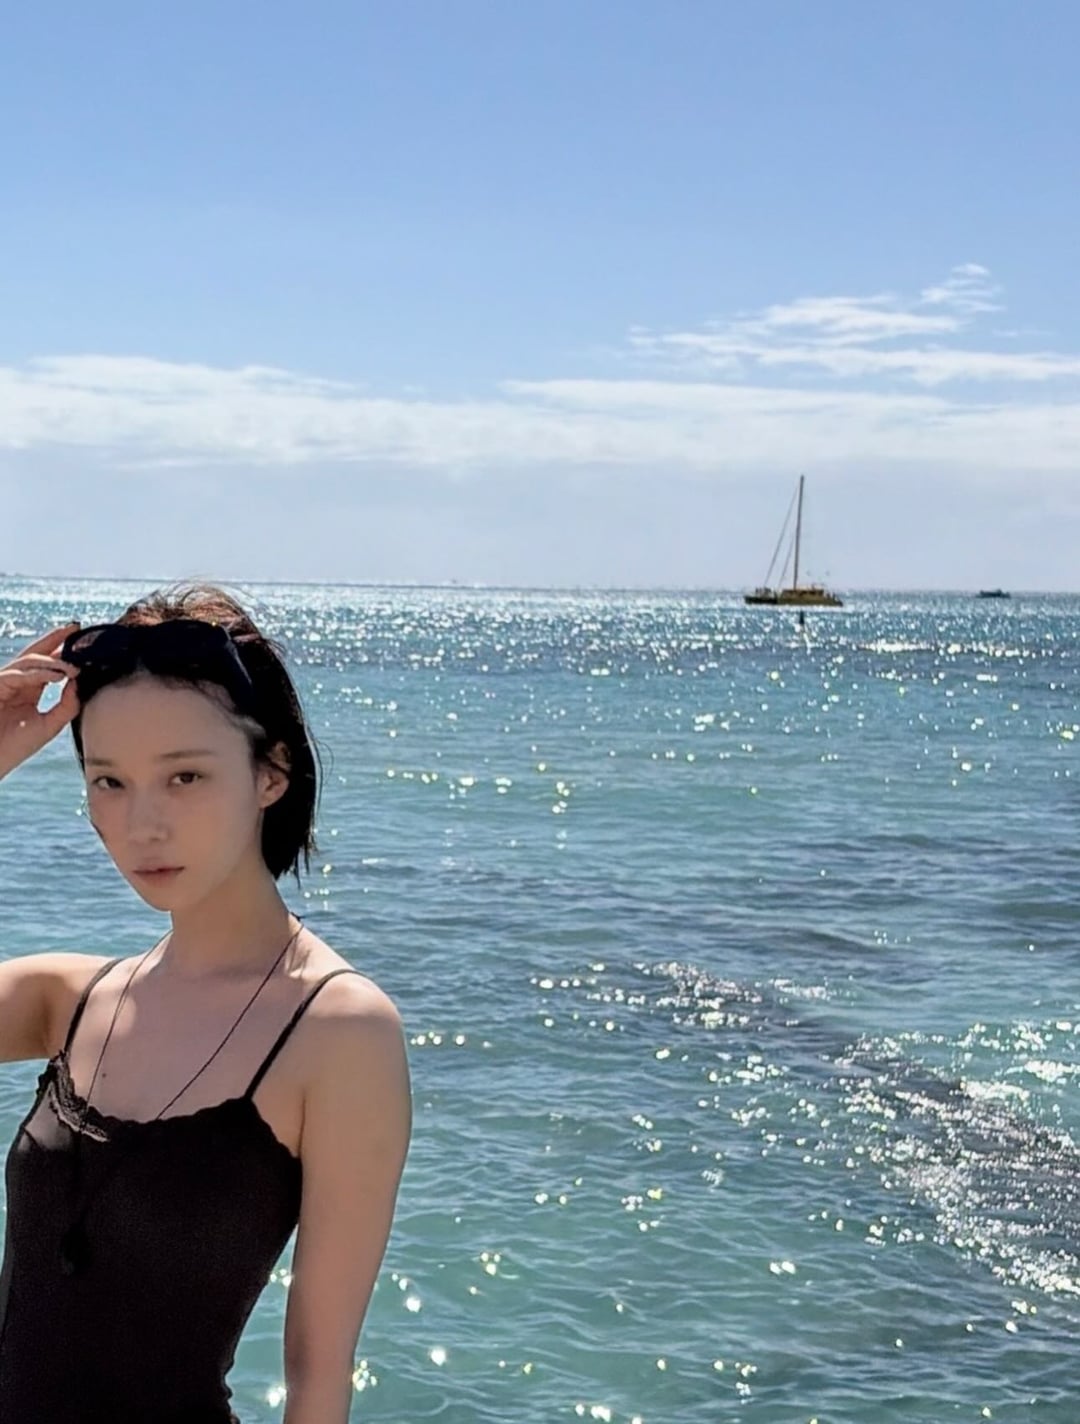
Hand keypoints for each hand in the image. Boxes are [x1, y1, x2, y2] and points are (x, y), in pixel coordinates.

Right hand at [0, 622, 82, 779]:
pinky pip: (17, 674)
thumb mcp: (49, 725)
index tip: (83, 639)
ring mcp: (3, 683)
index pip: (47, 665)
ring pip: (28, 662)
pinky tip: (57, 676)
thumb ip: (67, 705)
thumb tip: (79, 682)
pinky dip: (38, 674)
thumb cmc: (15, 747)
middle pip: (35, 654)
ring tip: (72, 668)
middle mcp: (16, 683)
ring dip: (52, 662)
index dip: (62, 651)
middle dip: (54, 639)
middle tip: (75, 627)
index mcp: (29, 690)